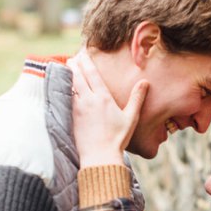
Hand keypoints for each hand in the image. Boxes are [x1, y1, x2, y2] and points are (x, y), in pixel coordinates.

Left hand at [69, 49, 145, 166]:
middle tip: (72, 57)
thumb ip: (137, 98)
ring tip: (67, 67)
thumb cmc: (117, 138)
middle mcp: (89, 100)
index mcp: (103, 98)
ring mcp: (78, 109)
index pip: (92, 74)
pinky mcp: (71, 117)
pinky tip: (65, 87)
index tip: (82, 54)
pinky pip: (67, 98)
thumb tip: (145, 82)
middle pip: (79, 77)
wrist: (100, 156)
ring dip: (69, 75)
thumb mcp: (131, 117)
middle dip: (75, 65)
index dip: (86, 62)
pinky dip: (66, 89)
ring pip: (71, 86)